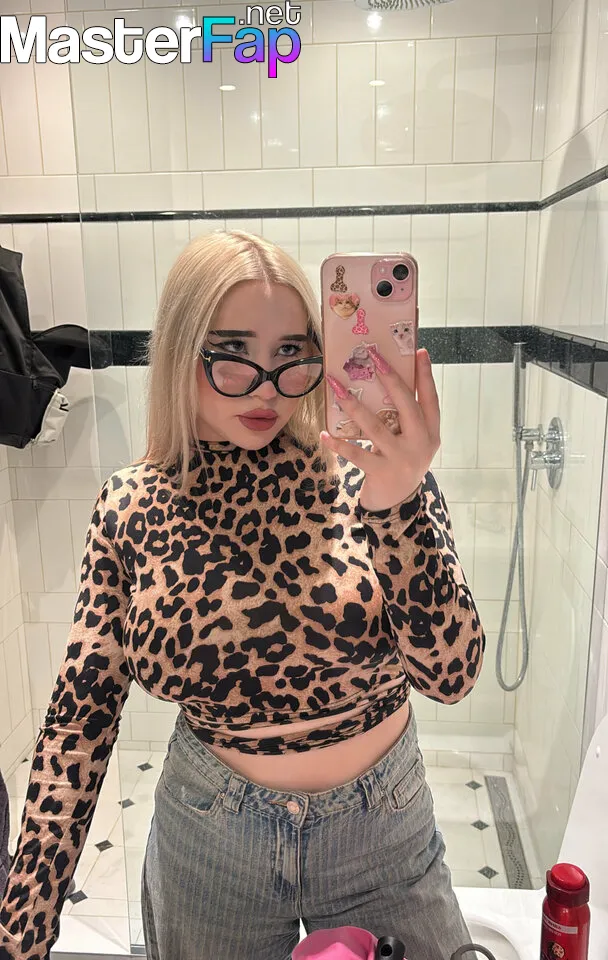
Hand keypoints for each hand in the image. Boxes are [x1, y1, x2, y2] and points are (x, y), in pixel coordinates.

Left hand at [320, 347, 440, 512]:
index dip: (426, 376)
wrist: (397, 503)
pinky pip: (356, 454)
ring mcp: (401, 459)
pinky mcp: (381, 473)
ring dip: (354, 406)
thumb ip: (407, 417)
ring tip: (337, 388)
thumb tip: (389, 379)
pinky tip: (324, 434)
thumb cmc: (401, 461)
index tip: (420, 351)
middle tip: (373, 357)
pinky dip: (339, 444)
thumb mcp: (412, 440)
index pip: (430, 399)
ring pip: (376, 427)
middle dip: (390, 379)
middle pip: (406, 406)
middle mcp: (420, 444)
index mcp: (431, 432)